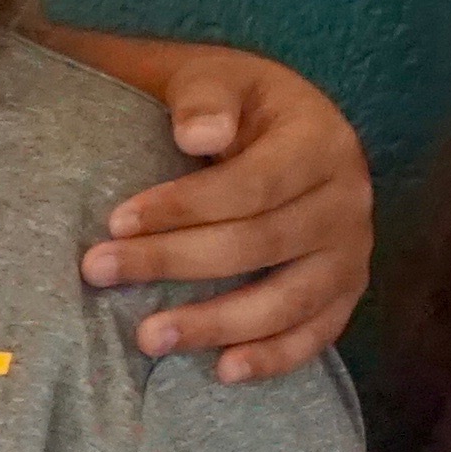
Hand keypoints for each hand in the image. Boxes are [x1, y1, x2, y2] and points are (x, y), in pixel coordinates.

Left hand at [83, 53, 372, 381]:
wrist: (278, 126)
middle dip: (173, 262)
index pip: (252, 185)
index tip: (114, 221)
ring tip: (147, 338)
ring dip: (215, 324)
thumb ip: (206, 97)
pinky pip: (316, 334)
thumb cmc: (234, 105)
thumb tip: (198, 134)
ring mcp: (352, 252)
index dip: (183, 207)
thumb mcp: (217, 79)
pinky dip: (273, 358)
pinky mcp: (345, 293)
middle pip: (260, 244)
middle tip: (98, 272)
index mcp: (321, 141)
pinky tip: (223, 371)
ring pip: (288, 300)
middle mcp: (347, 200)